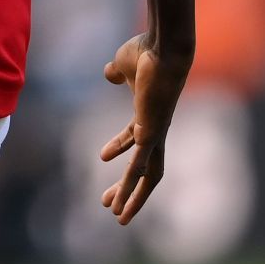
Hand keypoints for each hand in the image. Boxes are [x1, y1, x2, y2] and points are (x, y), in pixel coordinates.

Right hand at [97, 32, 190, 223]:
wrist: (164, 47)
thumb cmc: (147, 51)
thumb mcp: (123, 63)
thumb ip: (116, 71)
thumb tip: (109, 72)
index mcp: (148, 116)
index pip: (134, 140)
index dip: (117, 147)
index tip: (100, 156)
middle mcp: (155, 130)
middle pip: (146, 169)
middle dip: (130, 189)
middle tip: (111, 207)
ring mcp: (155, 134)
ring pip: (146, 175)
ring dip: (132, 197)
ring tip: (116, 216)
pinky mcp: (151, 134)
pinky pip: (139, 166)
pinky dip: (130, 184)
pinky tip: (120, 200)